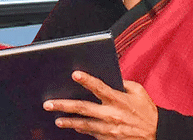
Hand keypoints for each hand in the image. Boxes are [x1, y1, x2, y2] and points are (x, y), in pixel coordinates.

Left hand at [43, 71, 157, 139]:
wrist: (159, 135)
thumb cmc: (147, 111)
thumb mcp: (138, 92)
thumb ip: (122, 83)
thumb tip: (108, 76)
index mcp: (118, 100)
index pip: (99, 87)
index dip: (87, 80)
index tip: (74, 74)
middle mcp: (112, 114)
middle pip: (83, 108)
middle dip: (64, 105)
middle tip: (48, 104)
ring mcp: (109, 129)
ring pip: (84, 125)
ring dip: (68, 122)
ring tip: (56, 120)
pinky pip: (92, 134)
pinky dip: (81, 130)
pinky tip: (72, 126)